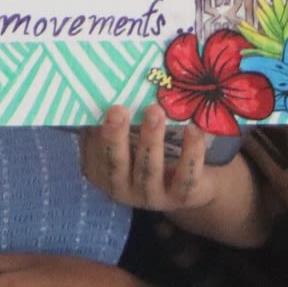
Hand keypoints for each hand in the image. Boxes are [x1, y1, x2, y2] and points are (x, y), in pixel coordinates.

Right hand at [80, 104, 220, 212]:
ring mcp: (152, 196)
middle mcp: (124, 189)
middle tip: (117, 110)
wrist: (188, 186)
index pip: (95, 156)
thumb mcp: (126, 141)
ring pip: (149, 170)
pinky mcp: (181, 197)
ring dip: (151, 140)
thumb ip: (114, 123)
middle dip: (116, 137)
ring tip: (155, 111)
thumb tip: (102, 89)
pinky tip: (192, 129)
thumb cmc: (146, 153)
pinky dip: (190, 152)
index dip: (96, 135)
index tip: (100, 109)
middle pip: (116, 165)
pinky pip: (185, 176)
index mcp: (104, 174)